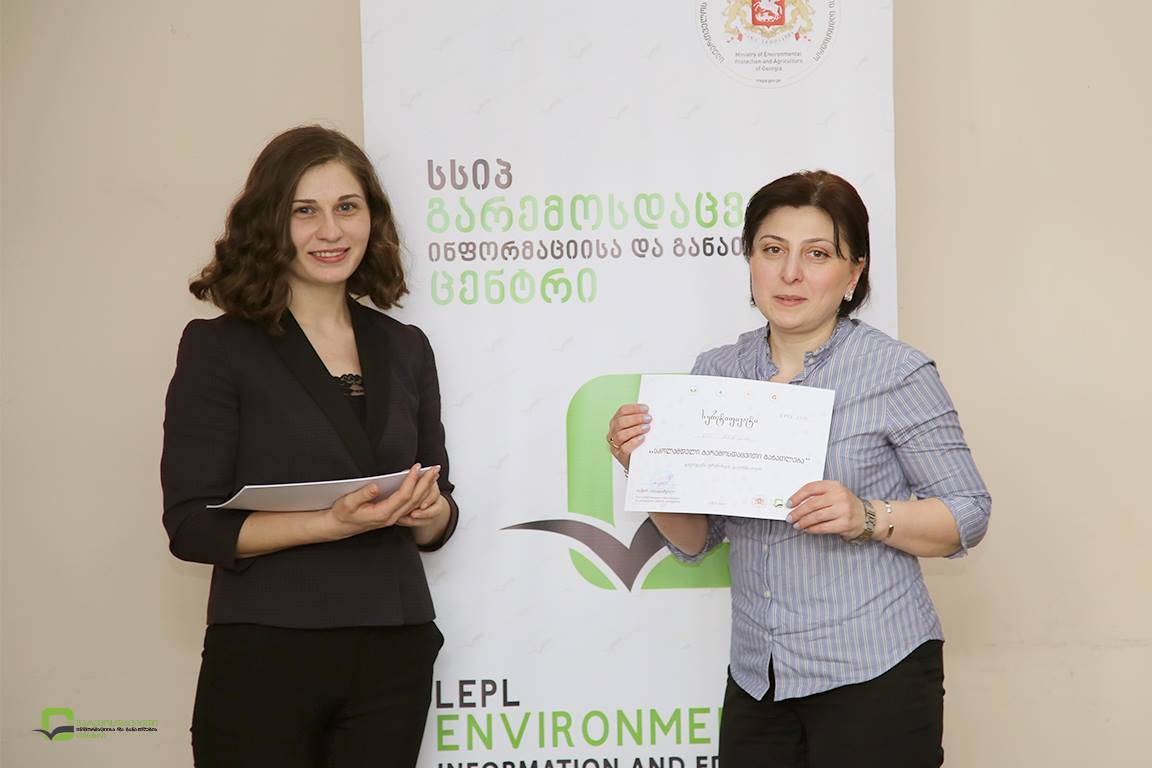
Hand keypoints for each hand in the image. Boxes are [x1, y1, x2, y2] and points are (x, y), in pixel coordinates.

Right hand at [325, 465, 441, 535]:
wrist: (339, 526)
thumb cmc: (342, 514)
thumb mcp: (347, 503)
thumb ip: (361, 495)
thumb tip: (375, 487)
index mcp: (382, 514)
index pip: (403, 496)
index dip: (411, 481)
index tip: (416, 467)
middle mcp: (391, 517)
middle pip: (414, 500)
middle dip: (425, 483)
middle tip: (434, 468)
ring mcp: (393, 518)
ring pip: (415, 503)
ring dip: (426, 488)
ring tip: (434, 474)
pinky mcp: (392, 515)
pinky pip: (410, 505)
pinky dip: (420, 494)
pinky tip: (424, 484)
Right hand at [606, 403, 651, 470]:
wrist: (638, 461)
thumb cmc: (639, 442)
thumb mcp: (638, 428)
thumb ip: (642, 420)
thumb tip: (651, 413)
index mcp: (616, 422)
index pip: (622, 411)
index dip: (634, 408)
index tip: (646, 409)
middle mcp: (613, 432)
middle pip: (620, 422)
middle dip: (636, 418)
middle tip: (648, 418)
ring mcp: (615, 444)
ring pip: (620, 435)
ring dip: (635, 430)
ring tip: (647, 428)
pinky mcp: (620, 456)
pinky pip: (624, 448)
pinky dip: (634, 442)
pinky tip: (642, 438)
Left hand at [786, 480, 865, 540]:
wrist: (866, 516)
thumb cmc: (845, 504)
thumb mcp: (834, 493)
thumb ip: (818, 494)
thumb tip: (795, 503)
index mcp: (834, 485)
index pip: (811, 488)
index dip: (797, 496)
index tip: (789, 504)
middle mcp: (839, 496)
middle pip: (812, 504)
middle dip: (798, 512)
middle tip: (790, 518)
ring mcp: (843, 510)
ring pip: (816, 516)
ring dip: (803, 522)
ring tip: (797, 525)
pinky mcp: (845, 523)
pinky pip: (823, 527)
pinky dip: (812, 529)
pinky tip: (807, 529)